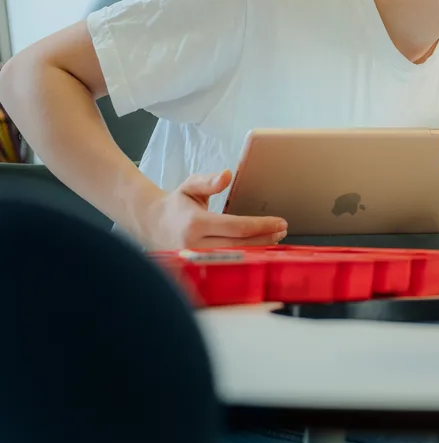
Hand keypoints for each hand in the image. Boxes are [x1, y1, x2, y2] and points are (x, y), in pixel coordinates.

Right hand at [141, 170, 287, 250]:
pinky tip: (259, 250)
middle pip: (240, 245)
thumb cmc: (176, 204)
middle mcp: (195, 245)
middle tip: (283, 230)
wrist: (151, 224)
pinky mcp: (197, 267)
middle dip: (266, 238)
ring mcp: (196, 259)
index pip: (237, 227)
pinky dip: (246, 258)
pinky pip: (226, 264)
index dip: (262, 225)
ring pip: (235, 257)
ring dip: (259, 250)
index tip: (280, 221)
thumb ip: (209, 181)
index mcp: (195, 223)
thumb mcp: (190, 186)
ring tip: (276, 238)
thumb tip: (227, 175)